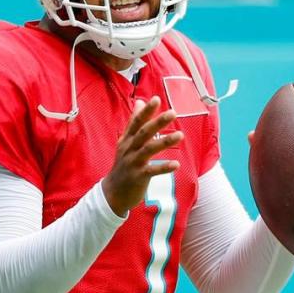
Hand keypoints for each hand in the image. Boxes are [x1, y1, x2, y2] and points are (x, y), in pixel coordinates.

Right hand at [102, 96, 182, 215]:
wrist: (112, 193)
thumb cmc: (123, 165)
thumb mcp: (125, 142)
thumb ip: (133, 122)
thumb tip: (139, 102)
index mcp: (127, 140)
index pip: (136, 122)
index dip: (146, 111)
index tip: (156, 99)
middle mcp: (129, 149)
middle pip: (143, 133)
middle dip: (157, 122)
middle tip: (172, 113)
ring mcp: (133, 163)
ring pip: (149, 150)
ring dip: (165, 142)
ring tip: (180, 135)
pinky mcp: (138, 177)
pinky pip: (152, 171)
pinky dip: (164, 167)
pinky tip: (176, 164)